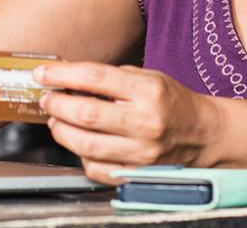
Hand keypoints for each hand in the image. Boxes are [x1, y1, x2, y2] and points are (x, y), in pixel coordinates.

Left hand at [34, 62, 221, 184]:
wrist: (204, 135)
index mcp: (149, 91)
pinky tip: (79, 143)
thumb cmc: (171, 102)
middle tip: (47, 99)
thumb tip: (66, 76)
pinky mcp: (137, 174)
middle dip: (56, 105)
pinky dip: (79, 156)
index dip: (62, 75)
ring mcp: (141, 152)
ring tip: (56, 120)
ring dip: (61, 131)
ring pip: (85, 145)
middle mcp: (146, 123)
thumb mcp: (148, 77)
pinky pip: (95, 169)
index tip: (42, 73)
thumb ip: (109, 77)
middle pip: (86, 114)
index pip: (95, 78)